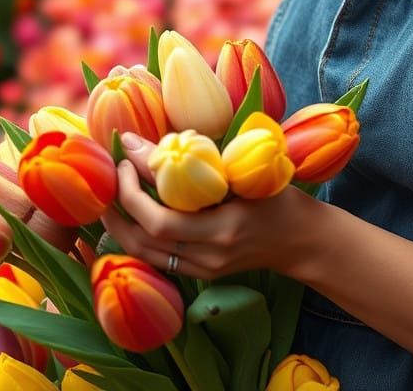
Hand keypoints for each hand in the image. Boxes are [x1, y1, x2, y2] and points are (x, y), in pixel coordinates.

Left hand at [101, 134, 318, 279]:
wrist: (303, 239)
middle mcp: (210, 255)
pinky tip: (130, 216)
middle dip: (118, 208)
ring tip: (110, 195)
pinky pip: (158, 259)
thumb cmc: (280, 196)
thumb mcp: (247, 172)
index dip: (133, 190)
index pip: (161, 220)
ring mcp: (205, 269)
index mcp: (223, 229)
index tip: (126, 156)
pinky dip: (138, 237)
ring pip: (145, 255)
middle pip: (145, 241)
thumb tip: (152, 140)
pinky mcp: (202, 273)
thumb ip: (202, 160)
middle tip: (110, 175)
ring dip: (121, 225)